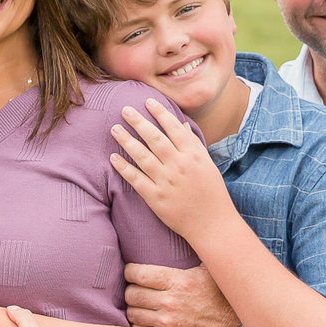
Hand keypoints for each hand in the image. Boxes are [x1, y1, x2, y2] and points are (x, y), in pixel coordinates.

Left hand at [110, 99, 235, 239]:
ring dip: (127, 141)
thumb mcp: (207, 164)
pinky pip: (136, 179)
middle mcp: (179, 165)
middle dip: (138, 122)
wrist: (212, 225)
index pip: (174, 128)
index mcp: (193, 155)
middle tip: (125, 109)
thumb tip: (182, 125)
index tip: (147, 101)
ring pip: (142, 156)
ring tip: (114, 128)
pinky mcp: (156, 198)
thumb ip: (193, 144)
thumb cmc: (212, 193)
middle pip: (155, 138)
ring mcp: (166, 182)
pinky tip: (113, 157)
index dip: (160, 113)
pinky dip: (124, 168)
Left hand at [125, 263, 238, 326]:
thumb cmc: (223, 297)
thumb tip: (186, 232)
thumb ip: (194, 254)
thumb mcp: (210, 270)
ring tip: (140, 306)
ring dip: (134, 309)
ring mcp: (168, 323)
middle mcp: (170, 302)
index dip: (130, 272)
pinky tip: (146, 322)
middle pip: (132, 294)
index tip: (132, 272)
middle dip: (131, 290)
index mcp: (179, 281)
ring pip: (133, 314)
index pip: (138, 274)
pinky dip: (140, 326)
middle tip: (136, 289)